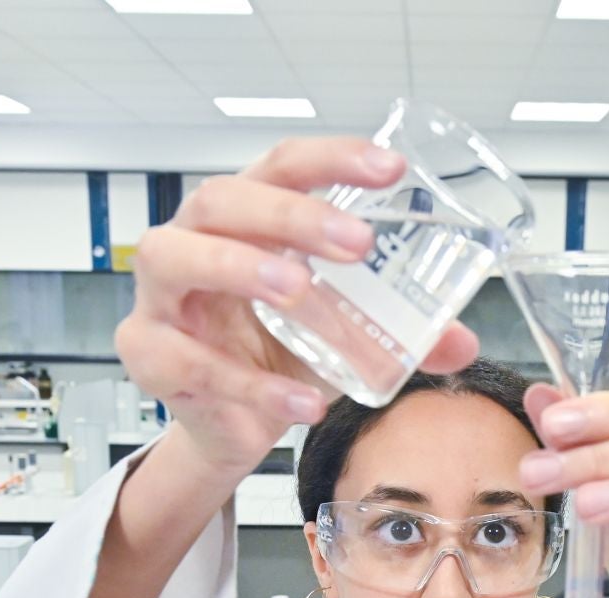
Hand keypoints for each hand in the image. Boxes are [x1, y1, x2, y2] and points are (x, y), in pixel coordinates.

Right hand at [117, 137, 479, 479]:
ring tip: (298, 291)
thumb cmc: (278, 353)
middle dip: (290, 214)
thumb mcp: (344, 334)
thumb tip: (461, 342)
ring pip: (176, 257)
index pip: (282, 165)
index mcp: (244, 217)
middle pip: (224, 199)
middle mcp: (192, 239)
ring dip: (240, 266)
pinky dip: (250, 384)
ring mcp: (160, 295)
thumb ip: (401, 334)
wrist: (233, 427)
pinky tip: (302, 400)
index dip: (334, 159)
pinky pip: (189, 362)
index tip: (391, 170)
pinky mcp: (147, 354)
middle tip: (356, 243)